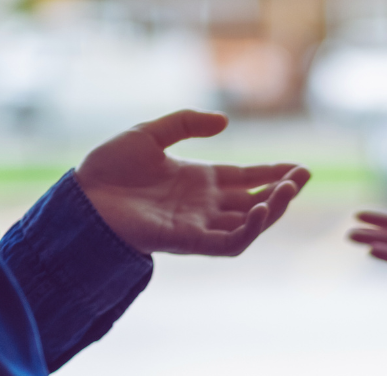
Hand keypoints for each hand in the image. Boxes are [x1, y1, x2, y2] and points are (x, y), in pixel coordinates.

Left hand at [75, 110, 310, 256]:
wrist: (83, 197)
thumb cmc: (109, 168)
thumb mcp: (150, 134)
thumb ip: (187, 124)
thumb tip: (225, 122)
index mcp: (200, 181)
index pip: (248, 179)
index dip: (274, 173)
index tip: (301, 168)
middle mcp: (206, 205)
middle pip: (256, 201)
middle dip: (283, 191)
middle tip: (303, 176)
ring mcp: (201, 225)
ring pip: (250, 223)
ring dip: (273, 209)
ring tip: (288, 190)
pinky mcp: (192, 242)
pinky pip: (230, 242)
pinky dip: (250, 229)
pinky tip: (261, 209)